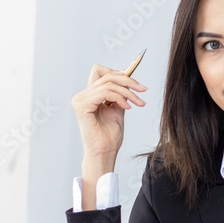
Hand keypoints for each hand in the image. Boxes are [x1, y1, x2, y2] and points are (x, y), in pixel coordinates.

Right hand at [71, 64, 146, 207]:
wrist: (105, 152)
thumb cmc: (110, 135)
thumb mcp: (117, 108)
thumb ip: (119, 94)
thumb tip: (127, 77)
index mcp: (89, 95)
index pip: (98, 71)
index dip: (115, 71)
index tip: (131, 77)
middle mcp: (82, 96)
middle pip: (107, 76)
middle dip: (129, 81)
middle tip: (143, 90)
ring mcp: (80, 100)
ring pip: (109, 84)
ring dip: (128, 92)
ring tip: (138, 102)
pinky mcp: (82, 106)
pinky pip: (105, 93)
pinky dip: (120, 98)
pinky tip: (127, 107)